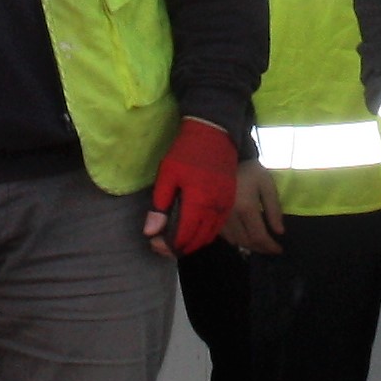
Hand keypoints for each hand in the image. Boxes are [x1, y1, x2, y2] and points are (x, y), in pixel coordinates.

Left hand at [145, 118, 240, 257]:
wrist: (214, 133)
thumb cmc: (186, 152)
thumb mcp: (167, 175)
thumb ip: (159, 205)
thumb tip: (150, 231)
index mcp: (198, 201)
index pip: (183, 235)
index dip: (168, 245)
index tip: (154, 243)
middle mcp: (215, 208)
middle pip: (197, 240)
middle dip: (179, 247)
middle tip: (162, 245)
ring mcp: (225, 206)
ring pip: (209, 235)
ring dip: (193, 243)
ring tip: (175, 240)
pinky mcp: (230, 201)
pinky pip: (218, 226)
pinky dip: (205, 234)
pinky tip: (193, 230)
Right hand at [221, 161, 285, 254]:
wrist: (225, 160)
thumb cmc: (250, 171)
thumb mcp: (267, 185)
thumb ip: (273, 208)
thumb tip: (279, 232)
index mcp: (246, 208)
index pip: (259, 237)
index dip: (270, 246)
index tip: (279, 249)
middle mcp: (231, 217)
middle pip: (247, 242)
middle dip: (261, 248)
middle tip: (271, 248)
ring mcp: (220, 218)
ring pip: (236, 241)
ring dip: (249, 246)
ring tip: (260, 244)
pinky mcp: (213, 216)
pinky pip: (226, 236)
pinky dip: (238, 240)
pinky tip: (245, 236)